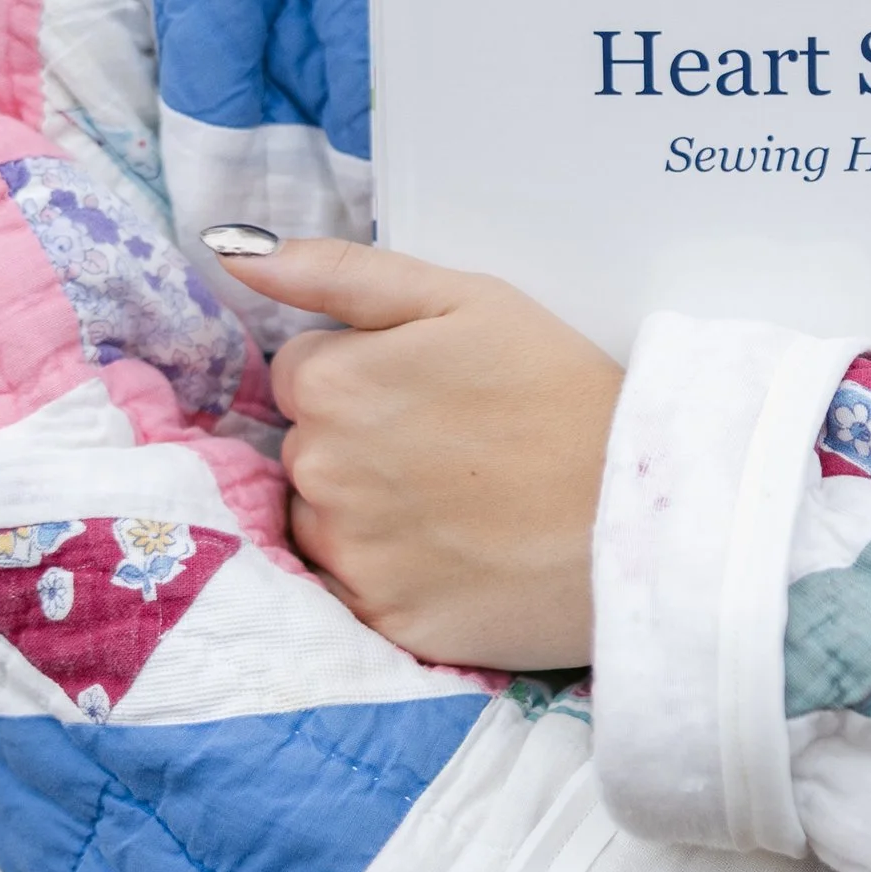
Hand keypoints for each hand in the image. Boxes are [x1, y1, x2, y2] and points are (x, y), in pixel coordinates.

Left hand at [213, 233, 618, 670]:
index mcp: (332, 383)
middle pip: (308, 447)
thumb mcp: (463, 298)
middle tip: (458, 446)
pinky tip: (454, 553)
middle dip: (361, 442)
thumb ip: (340, 272)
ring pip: (322, 520)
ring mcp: (346, 552)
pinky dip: (391, 573)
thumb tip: (232, 251)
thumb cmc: (559, 390)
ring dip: (367, 511)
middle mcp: (320, 470)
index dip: (368, 374)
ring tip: (459, 504)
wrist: (639, 514)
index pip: (302, 372)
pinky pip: (353, 589)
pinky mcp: (378, 620)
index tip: (434, 391)